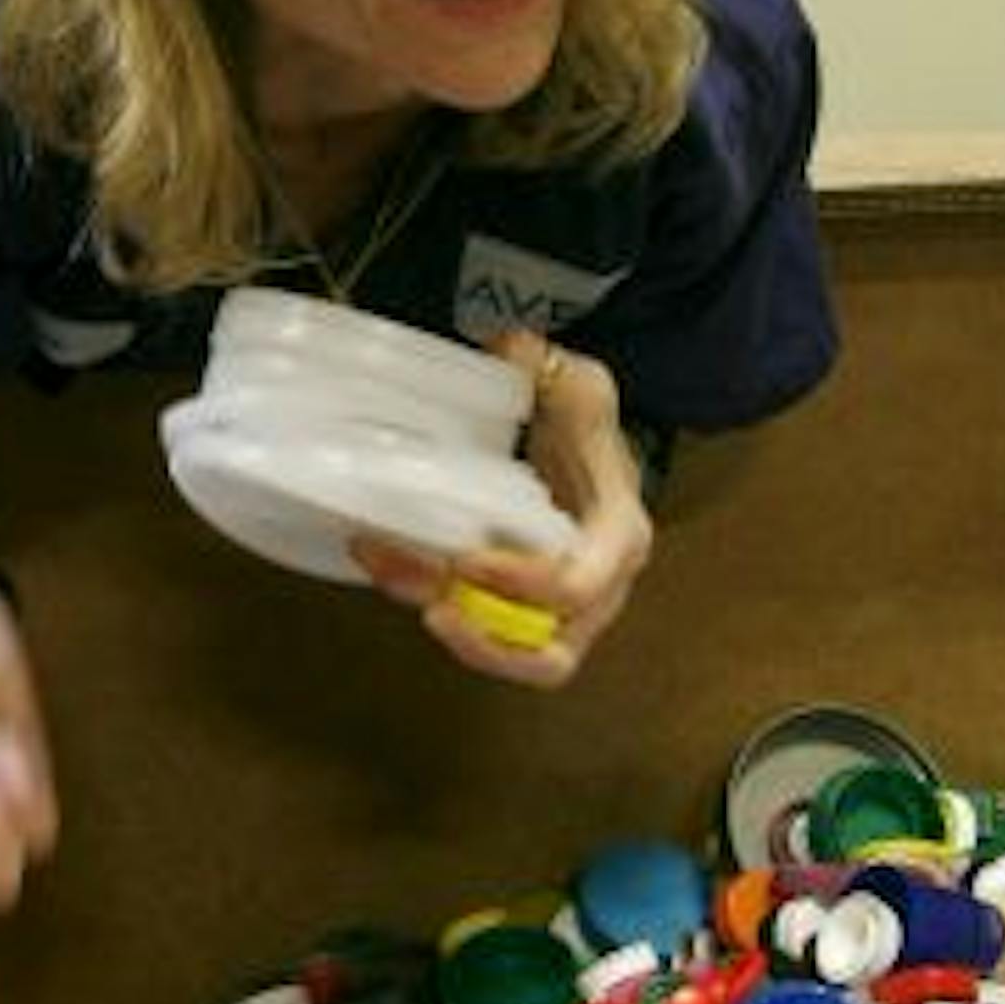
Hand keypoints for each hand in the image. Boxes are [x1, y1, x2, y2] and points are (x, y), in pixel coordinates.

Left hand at [353, 331, 652, 685]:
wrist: (583, 449)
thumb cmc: (585, 426)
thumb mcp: (581, 386)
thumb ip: (549, 369)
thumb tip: (509, 348)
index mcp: (618, 537)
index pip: (578, 586)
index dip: (521, 584)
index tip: (465, 559)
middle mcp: (597, 590)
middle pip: (550, 655)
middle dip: (487, 643)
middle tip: (432, 612)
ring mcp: (559, 611)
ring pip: (511, 654)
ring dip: (450, 629)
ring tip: (390, 575)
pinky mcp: (519, 610)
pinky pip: (483, 631)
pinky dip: (433, 605)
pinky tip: (387, 564)